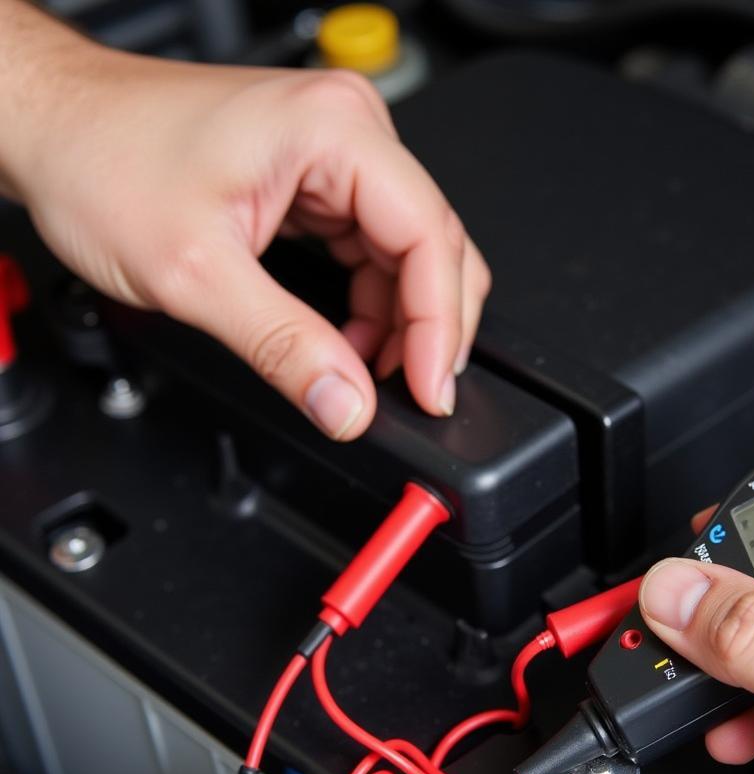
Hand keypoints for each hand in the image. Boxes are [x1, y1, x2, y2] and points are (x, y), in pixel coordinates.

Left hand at [0, 4, 488, 438]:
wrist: (52, 127)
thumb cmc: (100, 158)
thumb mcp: (195, 273)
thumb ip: (284, 347)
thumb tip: (347, 404)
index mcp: (333, 131)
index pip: (429, 237)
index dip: (439, 325)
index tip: (430, 388)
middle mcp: (346, 132)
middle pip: (433, 245)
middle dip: (427, 329)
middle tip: (414, 393)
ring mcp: (335, 155)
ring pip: (408, 255)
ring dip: (397, 323)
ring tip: (362, 374)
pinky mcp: (317, 180)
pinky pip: (372, 252)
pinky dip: (369, 306)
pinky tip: (347, 342)